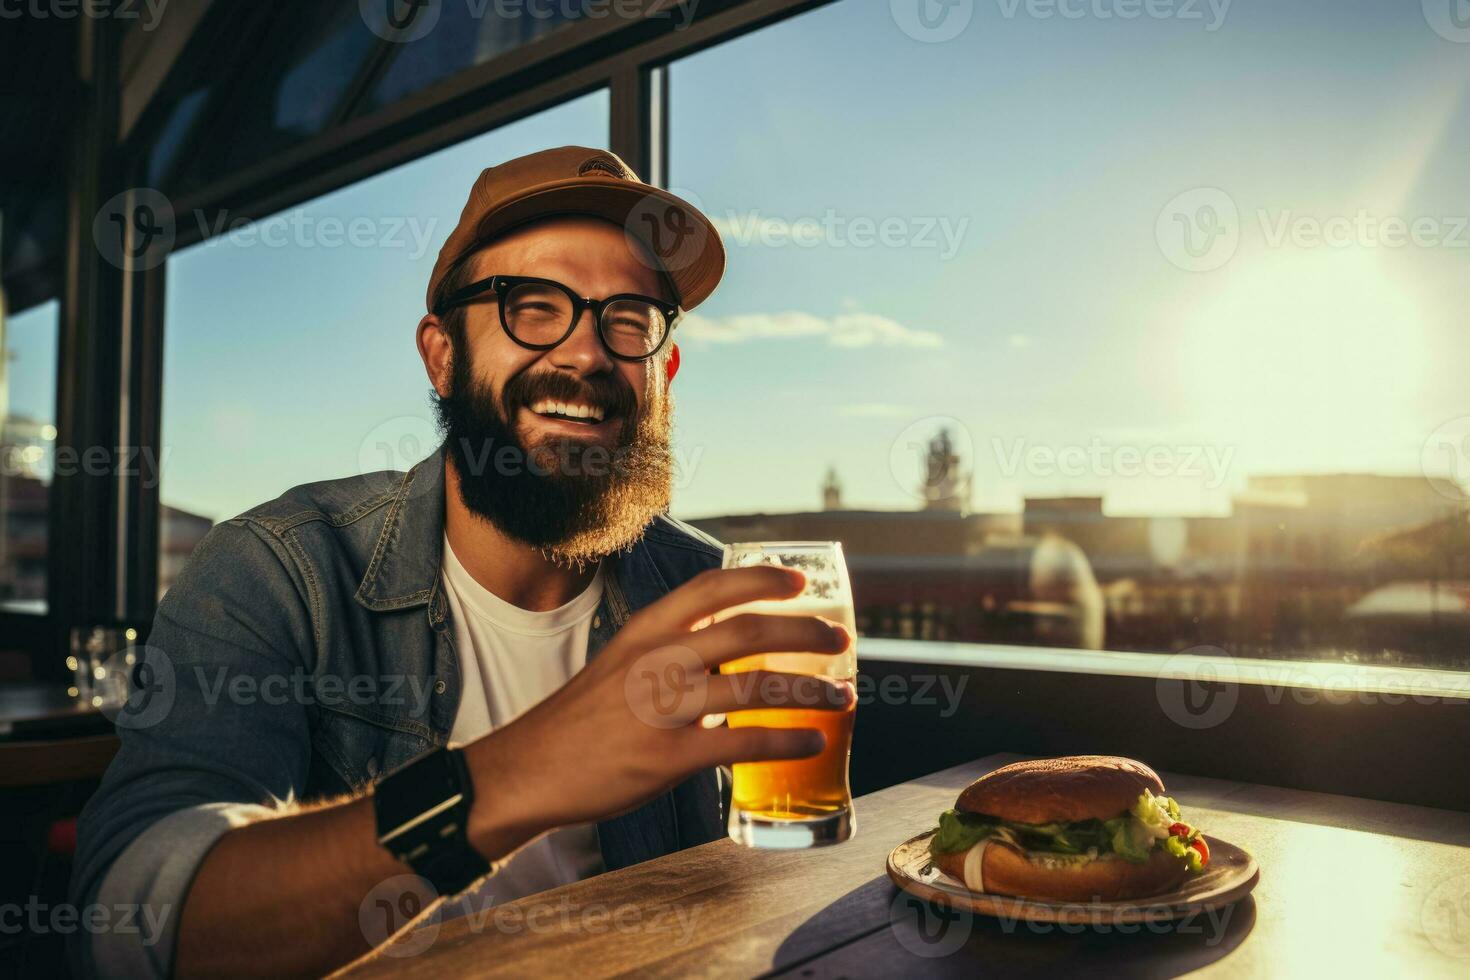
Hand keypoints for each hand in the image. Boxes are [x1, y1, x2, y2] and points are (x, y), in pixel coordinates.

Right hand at [462, 565, 852, 854]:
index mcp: (646, 630)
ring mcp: (662, 707)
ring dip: (811, 689)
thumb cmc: (580, 720)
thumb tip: (733, 654)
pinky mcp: (668, 757)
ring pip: (757, 684)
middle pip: (749, 629)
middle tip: (840, 639)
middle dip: (806, 631)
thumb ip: (671, 653)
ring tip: (843, 696)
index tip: (799, 581)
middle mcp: (657, 659)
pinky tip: (813, 741)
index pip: (712, 586)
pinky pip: (743, 742)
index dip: (761, 577)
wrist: (528, 770)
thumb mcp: (619, 663)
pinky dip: (788, 740)